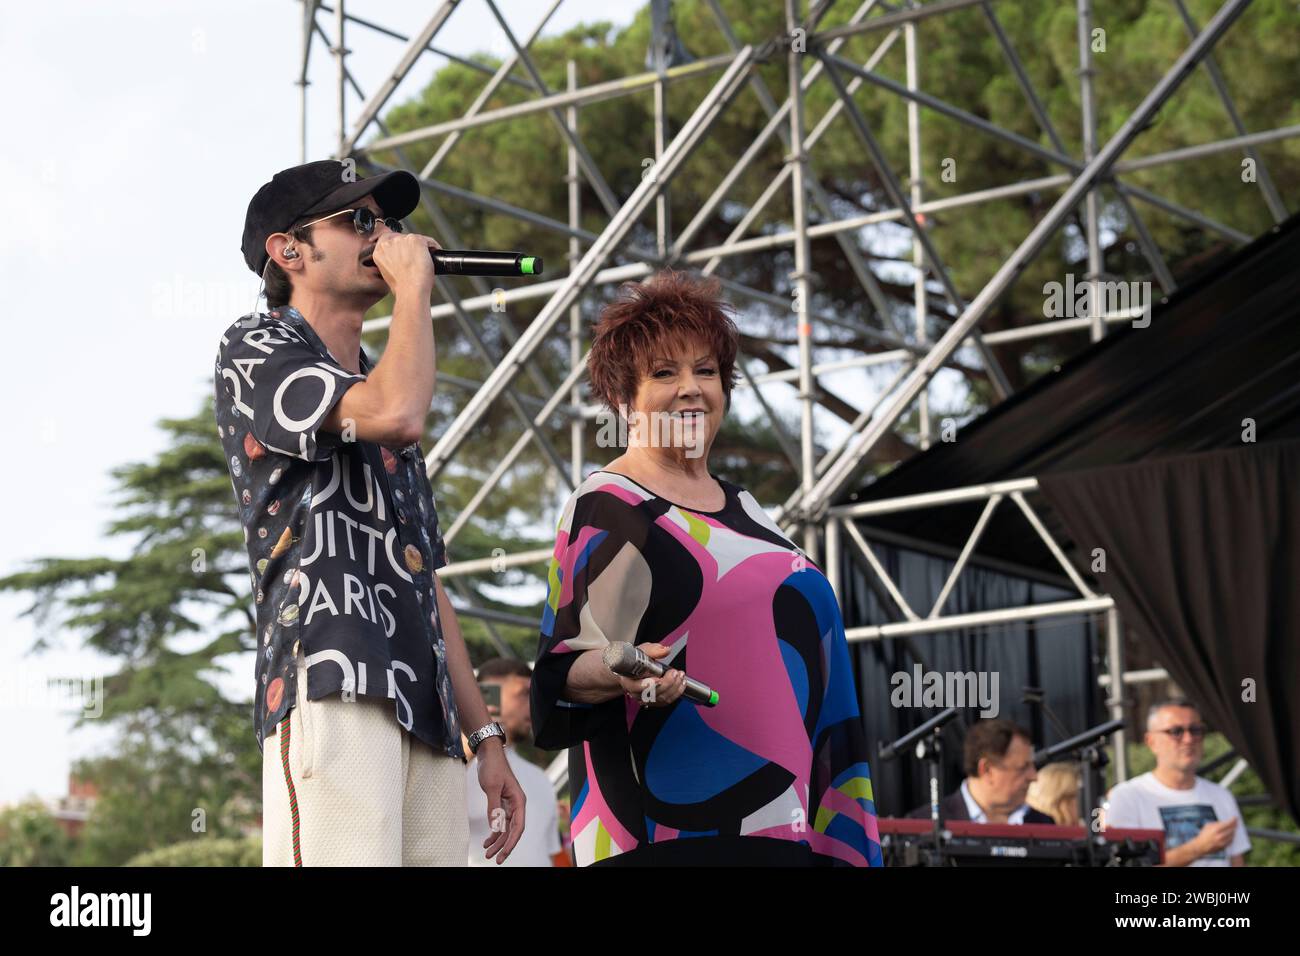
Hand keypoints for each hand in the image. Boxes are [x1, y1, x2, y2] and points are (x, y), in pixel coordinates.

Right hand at [371, 231, 439, 293]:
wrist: (410, 291)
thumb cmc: (402, 287)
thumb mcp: (389, 272)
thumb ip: (392, 261)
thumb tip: (402, 258)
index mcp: (379, 251)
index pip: (391, 241)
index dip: (401, 247)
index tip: (408, 254)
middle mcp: (388, 242)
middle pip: (403, 238)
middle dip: (411, 247)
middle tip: (418, 259)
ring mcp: (402, 240)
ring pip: (416, 239)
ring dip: (422, 248)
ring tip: (426, 261)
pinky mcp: (416, 240)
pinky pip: (429, 241)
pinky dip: (434, 248)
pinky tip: (436, 258)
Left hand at [475, 742, 525, 863]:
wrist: (488, 754)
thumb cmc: (493, 767)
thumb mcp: (492, 787)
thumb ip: (494, 807)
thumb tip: (495, 828)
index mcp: (519, 801)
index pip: (518, 827)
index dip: (511, 843)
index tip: (502, 855)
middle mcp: (517, 805)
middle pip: (512, 831)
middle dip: (503, 846)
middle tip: (492, 858)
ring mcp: (509, 805)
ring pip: (506, 829)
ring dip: (497, 841)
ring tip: (487, 852)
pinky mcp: (501, 804)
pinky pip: (500, 823)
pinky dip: (494, 832)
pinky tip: (487, 840)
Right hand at [614, 643, 685, 708]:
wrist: (636, 668)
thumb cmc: (636, 660)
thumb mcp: (643, 650)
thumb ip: (653, 650)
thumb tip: (665, 650)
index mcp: (628, 680)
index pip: (635, 686)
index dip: (647, 684)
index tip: (658, 679)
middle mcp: (636, 692)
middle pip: (652, 694)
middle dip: (667, 683)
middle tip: (674, 672)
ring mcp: (646, 699)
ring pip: (662, 698)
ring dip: (675, 687)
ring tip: (680, 675)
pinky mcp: (655, 701)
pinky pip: (668, 700)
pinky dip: (677, 692)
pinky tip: (681, 682)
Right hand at [1193, 817, 1236, 854]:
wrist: (1200, 846)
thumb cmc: (1203, 835)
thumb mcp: (1208, 826)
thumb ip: (1217, 824)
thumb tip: (1225, 822)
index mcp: (1216, 829)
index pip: (1228, 823)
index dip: (1233, 820)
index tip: (1235, 818)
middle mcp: (1220, 835)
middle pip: (1232, 829)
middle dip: (1235, 826)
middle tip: (1236, 823)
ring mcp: (1223, 842)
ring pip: (1232, 836)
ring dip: (1233, 832)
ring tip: (1234, 829)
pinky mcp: (1224, 847)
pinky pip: (1230, 841)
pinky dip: (1231, 837)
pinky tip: (1231, 835)